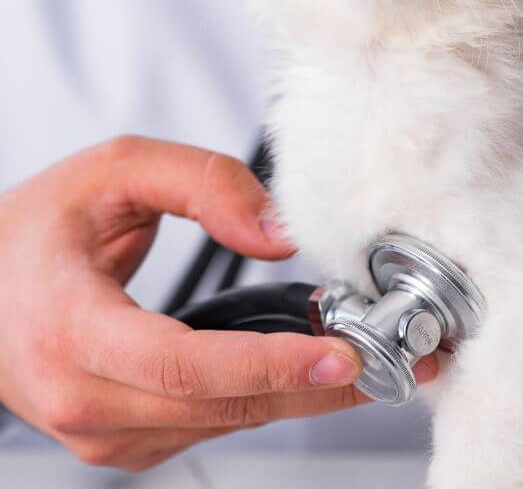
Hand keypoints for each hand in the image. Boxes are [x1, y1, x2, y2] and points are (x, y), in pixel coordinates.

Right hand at [0, 136, 437, 470]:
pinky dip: (266, 396)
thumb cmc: (38, 228)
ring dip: (304, 394)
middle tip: (398, 362)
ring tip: (370, 358)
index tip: (346, 356)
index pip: (189, 366)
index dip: (274, 365)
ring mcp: (102, 428)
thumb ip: (205, 185)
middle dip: (322, 386)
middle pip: (225, 404)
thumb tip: (280, 232)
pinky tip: (308, 367)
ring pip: (226, 421)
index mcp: (72, 329)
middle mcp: (83, 396)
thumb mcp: (117, 172)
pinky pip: (210, 423)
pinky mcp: (122, 436)